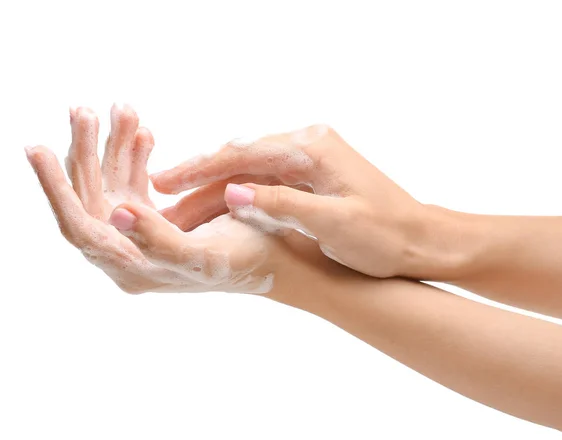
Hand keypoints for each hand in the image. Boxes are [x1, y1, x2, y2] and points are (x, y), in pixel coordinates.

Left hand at [27, 105, 331, 295]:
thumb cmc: (248, 260)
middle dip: (87, 154)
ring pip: (112, 185)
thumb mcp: (203, 254)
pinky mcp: (158, 219)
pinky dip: (137, 157)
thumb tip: (117, 214)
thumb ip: (158, 239)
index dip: (56, 190)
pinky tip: (145, 133)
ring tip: (122, 110)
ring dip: (113, 147)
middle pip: (91, 200)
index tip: (38, 148)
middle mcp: (130, 253)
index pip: (79, 228)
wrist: (278, 257)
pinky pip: (135, 182)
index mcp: (134, 268)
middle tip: (84, 112)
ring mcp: (142, 234)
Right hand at [151, 125, 461, 278]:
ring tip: (176, 210)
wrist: (419, 240)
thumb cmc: (383, 235)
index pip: (243, 154)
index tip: (162, 182)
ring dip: (214, 190)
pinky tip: (214, 209)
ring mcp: (309, 158)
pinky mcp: (311, 175)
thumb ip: (281, 205)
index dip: (199, 169)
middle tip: (158, 195)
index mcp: (313, 148)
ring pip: (249, 171)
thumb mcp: (332, 223)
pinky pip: (264, 181)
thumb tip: (229, 192)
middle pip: (241, 158)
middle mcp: (308, 144)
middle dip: (199, 179)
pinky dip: (237, 196)